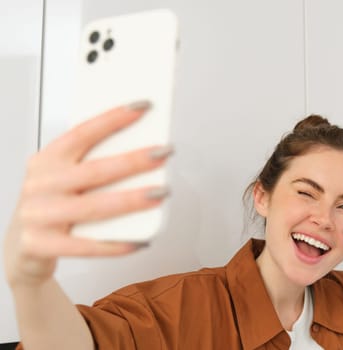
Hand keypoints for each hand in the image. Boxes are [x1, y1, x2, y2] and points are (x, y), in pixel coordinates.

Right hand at [3, 101, 171, 287]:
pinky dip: (116, 244)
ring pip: (94, 207)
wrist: (21, 247)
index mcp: (47, 160)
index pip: (82, 133)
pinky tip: (140, 240)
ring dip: (132, 200)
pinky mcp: (41, 245)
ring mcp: (39, 215)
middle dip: (133, 161)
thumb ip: (90, 164)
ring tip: (161, 193)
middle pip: (95, 170)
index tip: (142, 108)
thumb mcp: (61, 178)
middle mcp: (41, 185)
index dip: (112, 119)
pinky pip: (87, 246)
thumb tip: (141, 152)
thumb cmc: (51, 205)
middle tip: (163, 153)